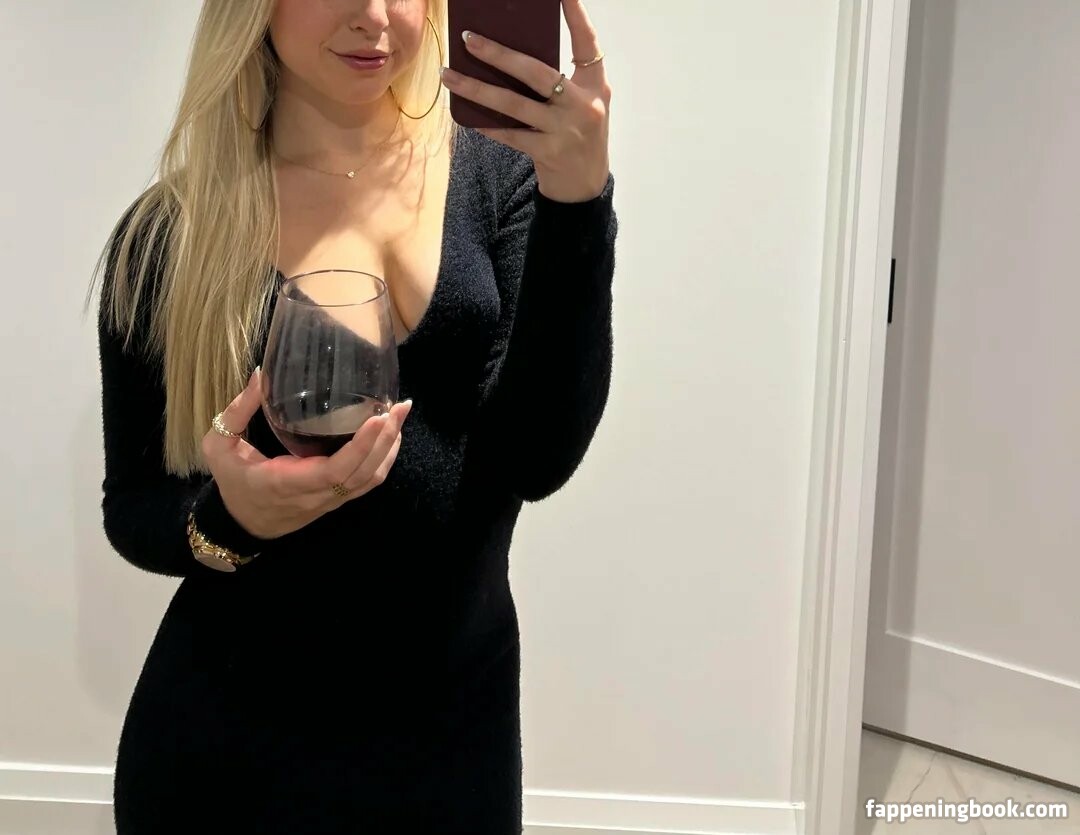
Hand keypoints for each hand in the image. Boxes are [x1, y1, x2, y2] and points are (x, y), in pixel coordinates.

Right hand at [201, 369, 412, 539]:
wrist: (239, 524)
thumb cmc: (231, 482)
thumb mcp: (219, 446)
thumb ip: (238, 411)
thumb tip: (261, 374)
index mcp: (286, 482)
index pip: (334, 471)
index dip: (360, 448)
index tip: (378, 419)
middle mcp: (314, 495)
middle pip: (362, 473)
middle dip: (385, 439)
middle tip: (400, 406)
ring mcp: (329, 500)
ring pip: (370, 480)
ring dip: (390, 448)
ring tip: (400, 415)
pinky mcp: (336, 500)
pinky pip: (367, 483)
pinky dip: (384, 460)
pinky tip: (390, 436)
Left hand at [439, 0, 610, 202]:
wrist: (586, 188)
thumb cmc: (578, 136)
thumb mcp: (582, 104)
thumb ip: (561, 81)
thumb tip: (510, 55)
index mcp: (595, 86)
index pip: (587, 43)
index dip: (576, 15)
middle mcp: (583, 106)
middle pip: (537, 73)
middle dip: (499, 54)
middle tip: (469, 38)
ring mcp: (565, 131)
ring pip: (514, 104)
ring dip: (477, 89)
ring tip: (449, 75)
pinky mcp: (548, 153)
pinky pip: (510, 135)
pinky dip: (487, 124)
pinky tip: (465, 115)